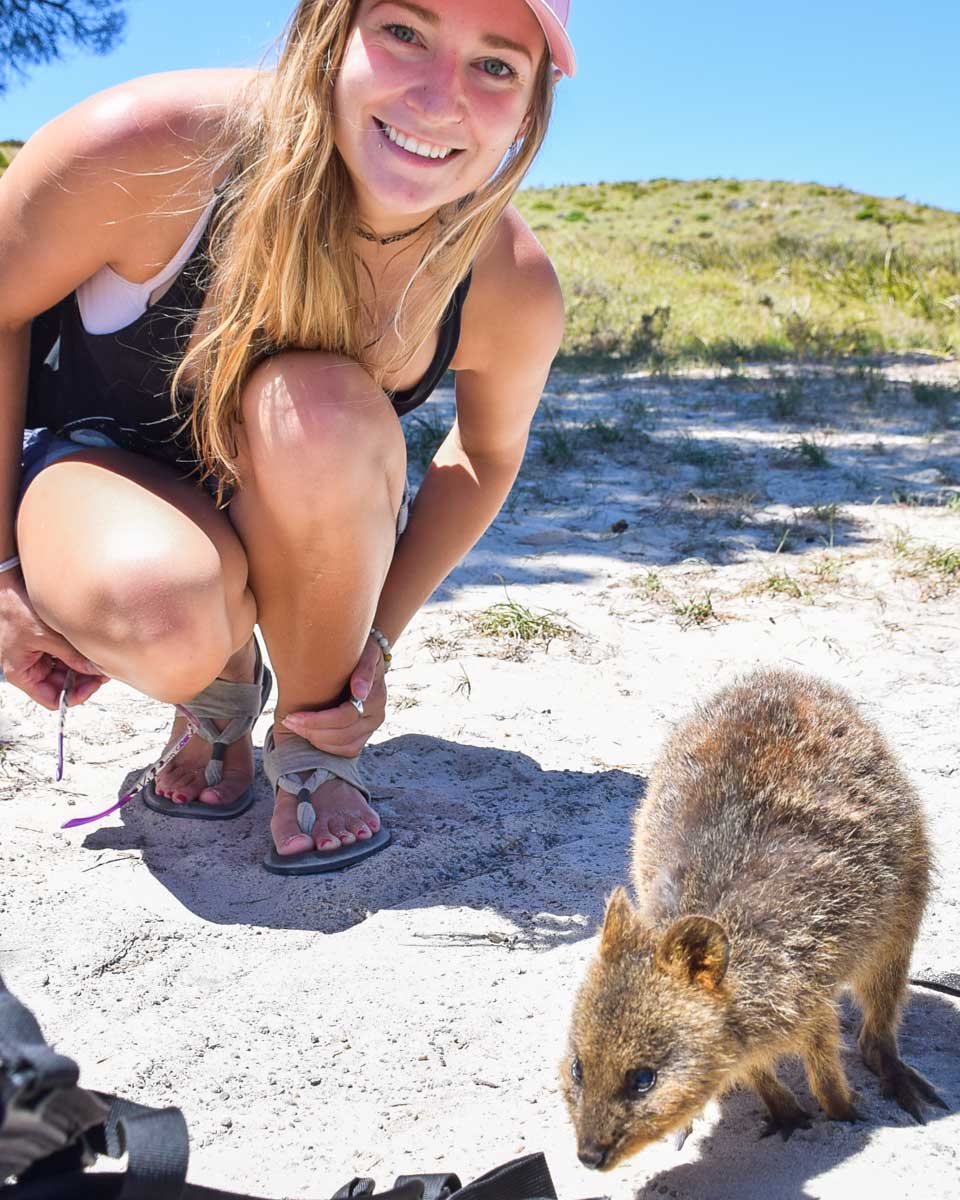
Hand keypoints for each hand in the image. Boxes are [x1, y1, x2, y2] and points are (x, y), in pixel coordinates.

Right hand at [0, 574, 108, 708]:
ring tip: (100, 659)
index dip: (74, 696)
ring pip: (67, 671)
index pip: (52, 699)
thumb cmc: (14, 609)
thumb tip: (95, 670)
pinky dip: (78, 655)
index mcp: (23, 673)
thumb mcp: (46, 635)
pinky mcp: (46, 644)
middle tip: (104, 671)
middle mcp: (30, 668)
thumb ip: (72, 655)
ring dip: (84, 667)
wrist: (8, 586)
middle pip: (63, 686)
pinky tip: (90, 648)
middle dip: (84, 680)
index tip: (93, 685)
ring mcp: (39, 656)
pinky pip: (65, 656)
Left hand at [281, 635, 386, 757]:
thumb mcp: (365, 652)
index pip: (345, 717)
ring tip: (296, 728)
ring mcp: (371, 728)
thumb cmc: (361, 651)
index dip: (316, 721)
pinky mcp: (365, 735)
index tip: (291, 716)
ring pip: (345, 747)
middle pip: (343, 735)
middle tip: (288, 721)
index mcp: (376, 697)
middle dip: (311, 732)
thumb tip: (360, 692)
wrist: (367, 656)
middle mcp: (376, 716)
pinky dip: (328, 748)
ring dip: (318, 741)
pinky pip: (348, 751)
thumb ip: (364, 670)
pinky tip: (311, 735)